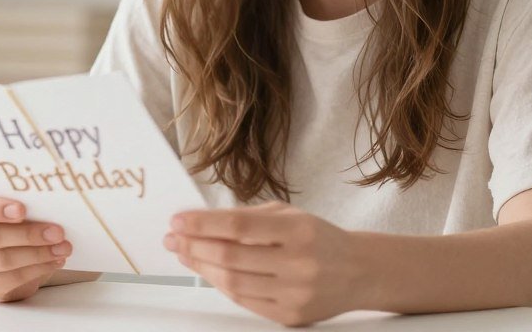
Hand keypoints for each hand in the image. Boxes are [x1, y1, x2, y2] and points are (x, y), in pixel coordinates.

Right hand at [0, 193, 72, 301]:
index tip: (22, 210)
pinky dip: (36, 270)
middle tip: (57, 232)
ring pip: (2, 260)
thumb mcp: (15, 209)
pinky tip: (54, 262)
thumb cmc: (14, 223)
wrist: (13, 254)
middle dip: (28, 235)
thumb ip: (24, 204)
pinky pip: (10, 280)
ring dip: (37, 254)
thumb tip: (51, 205)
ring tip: (62, 248)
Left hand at [164, 201, 362, 326]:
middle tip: (173, 238)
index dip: (203, 224)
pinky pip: (244, 301)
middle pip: (231, 257)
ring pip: (233, 283)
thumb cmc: (318, 238)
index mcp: (298, 230)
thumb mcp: (289, 215)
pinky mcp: (290, 316)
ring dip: (202, 268)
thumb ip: (248, 217)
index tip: (178, 221)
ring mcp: (295, 293)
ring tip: (185, 254)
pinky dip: (222, 286)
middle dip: (194, 246)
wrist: (359, 271)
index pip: (239, 226)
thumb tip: (200, 222)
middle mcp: (298, 263)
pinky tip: (209, 272)